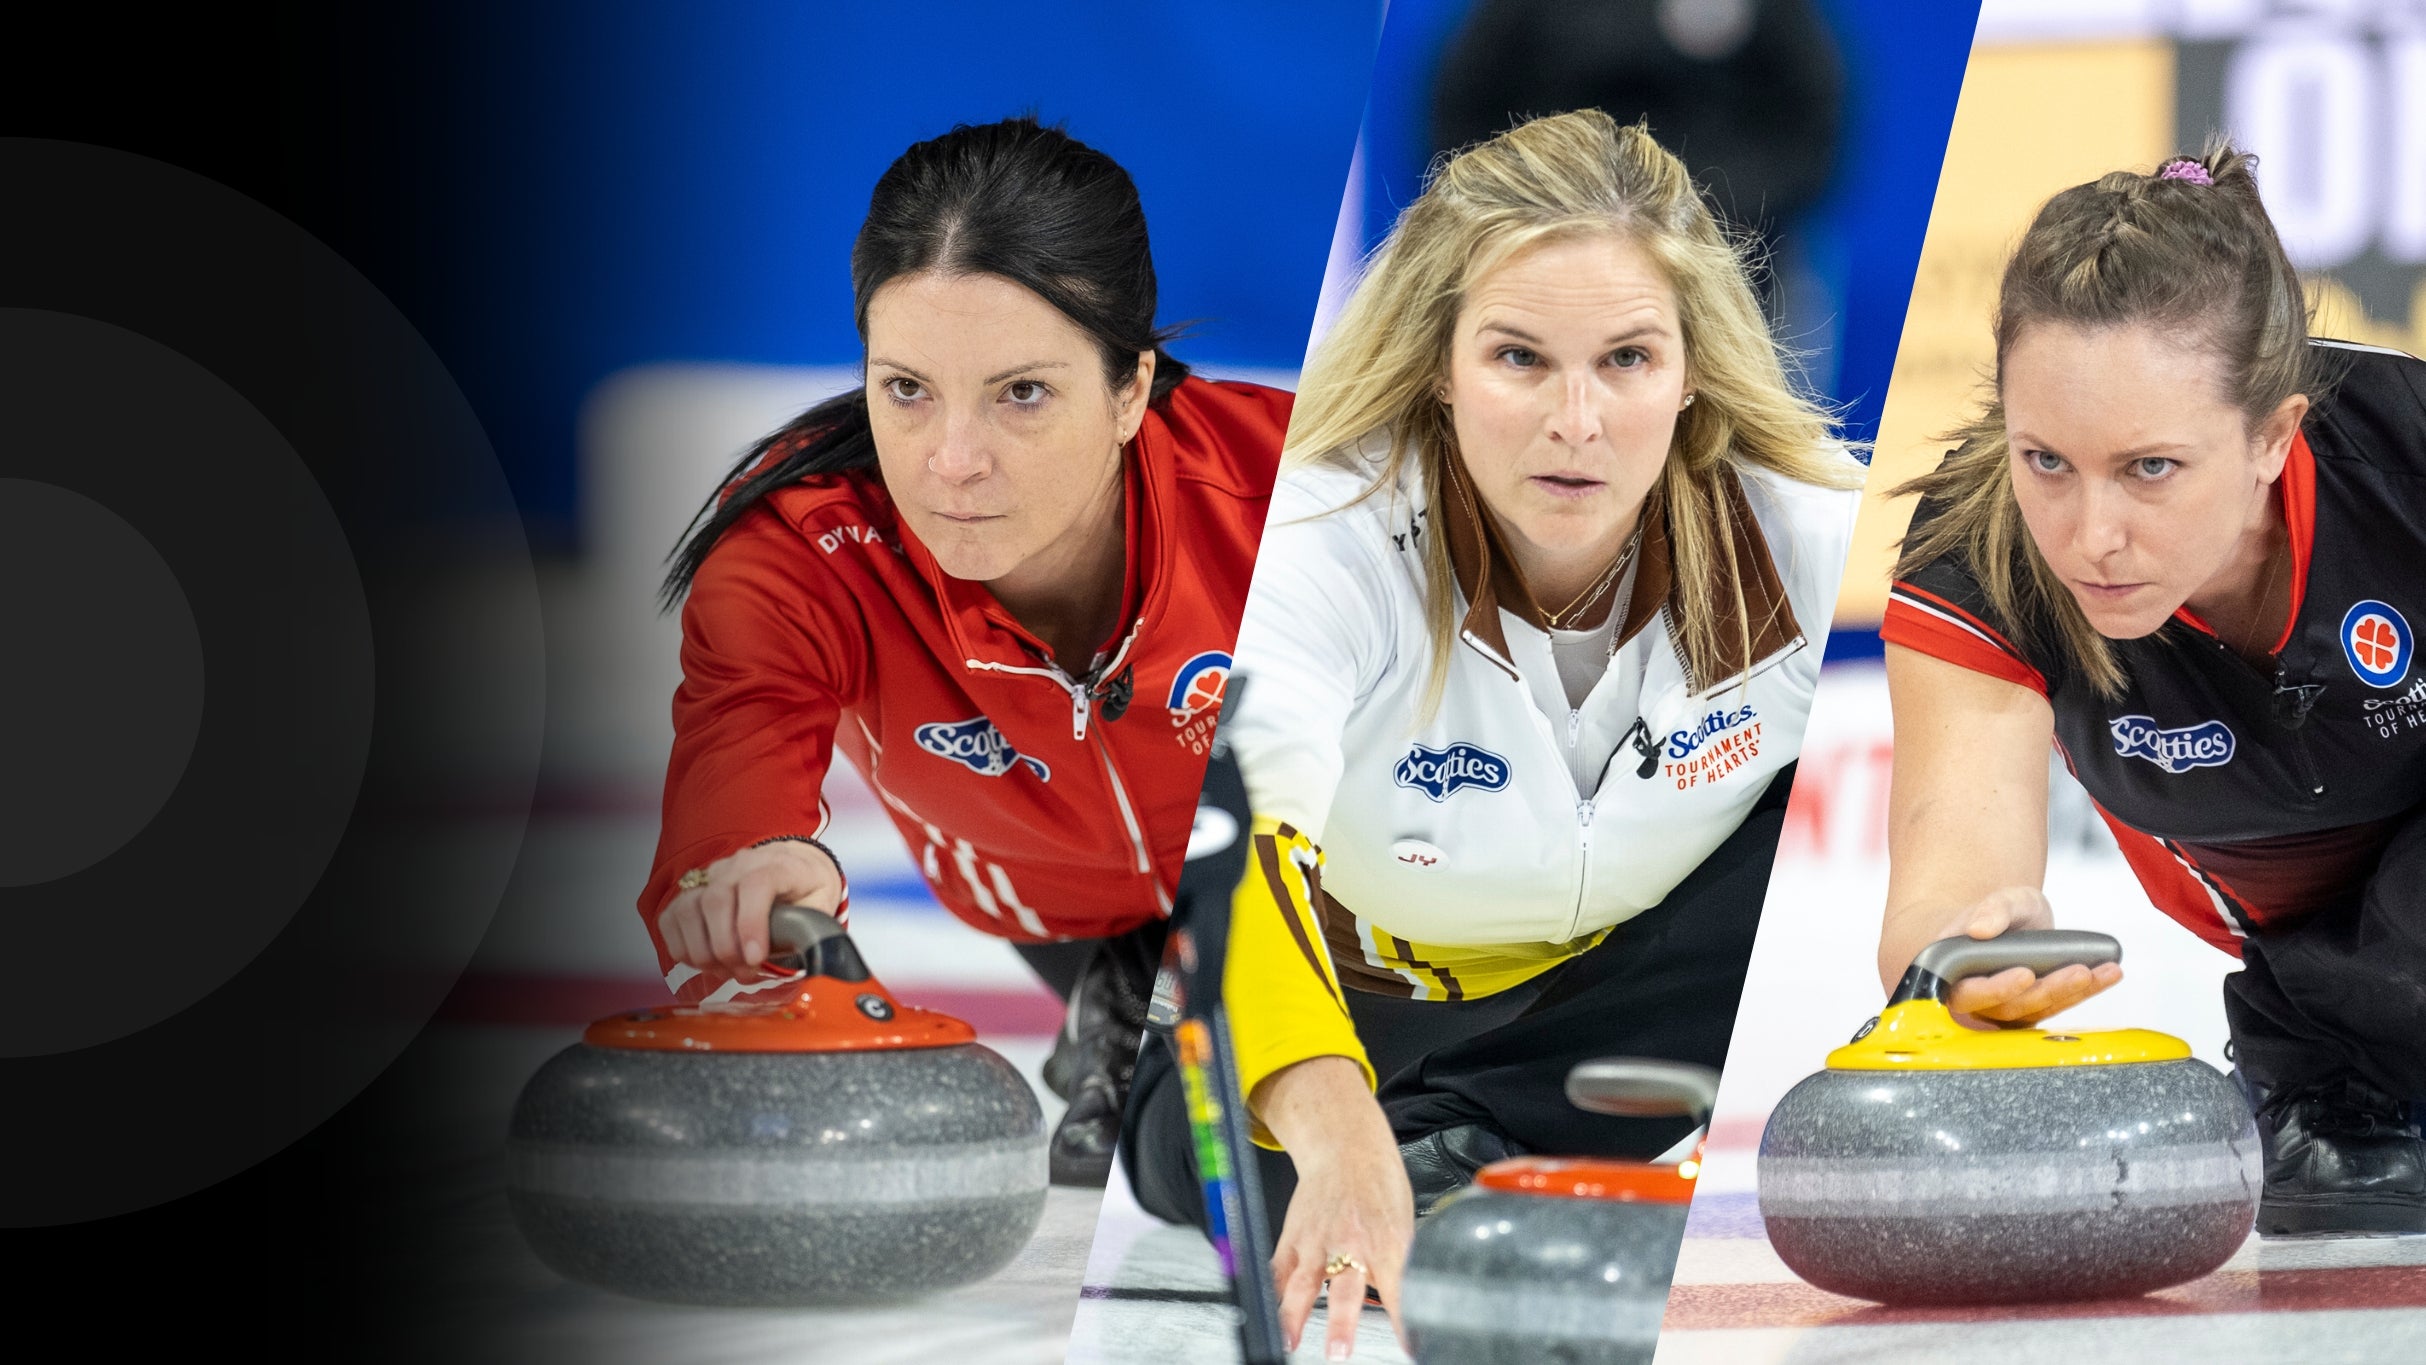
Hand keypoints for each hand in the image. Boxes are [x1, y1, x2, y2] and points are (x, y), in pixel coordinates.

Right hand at [655, 840, 842, 982]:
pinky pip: (671, 918)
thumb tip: (814, 958)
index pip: (757, 884)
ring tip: (727, 971)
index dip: (751, 924)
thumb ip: (816, 928)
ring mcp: (710, 876)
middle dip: (726, 947)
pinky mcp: (690, 892)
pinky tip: (704, 962)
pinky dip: (681, 947)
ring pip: (687, 908)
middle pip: (716, 900)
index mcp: (777, 864)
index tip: (756, 959)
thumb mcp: (823, 905)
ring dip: (702, 951)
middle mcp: (737, 865)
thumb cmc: (806, 889)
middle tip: (745, 973)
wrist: (790, 865)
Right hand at [1252, 1056, 1412, 1359]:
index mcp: (1386, 1241)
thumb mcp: (1403, 1224)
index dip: (1403, 1320)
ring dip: (1295, 1315)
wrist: (1345, 1148)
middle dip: (1341, 1323)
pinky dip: (1273, 1295)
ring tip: (1290, 1341)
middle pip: (1344, 1289)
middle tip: (1338, 1352)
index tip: (1411, 1345)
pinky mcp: (1293, 1238)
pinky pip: (1279, 1271)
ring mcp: (1317, 1241)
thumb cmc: (1379, 1186)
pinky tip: (1269, 1315)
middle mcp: (1350, 1243)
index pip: (1398, 1289)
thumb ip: (1398, 1265)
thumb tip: (1406, 1303)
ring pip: (1302, 1282)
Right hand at [1936, 887, 2121, 1026]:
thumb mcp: (2001, 899)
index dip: (1996, 989)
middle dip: (2047, 991)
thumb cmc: (1996, 914)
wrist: (2009, 925)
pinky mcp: (2031, 1011)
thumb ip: (1992, 909)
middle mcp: (1976, 999)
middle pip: (2008, 1007)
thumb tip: (1980, 929)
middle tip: (2079, 972)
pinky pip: (2056, 1006)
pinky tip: (2108, 974)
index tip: (2025, 974)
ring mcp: (2004, 1008)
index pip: (1967, 992)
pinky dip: (2085, 992)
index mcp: (1953, 974)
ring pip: (2037, 1010)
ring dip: (2072, 993)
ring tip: (2106, 970)